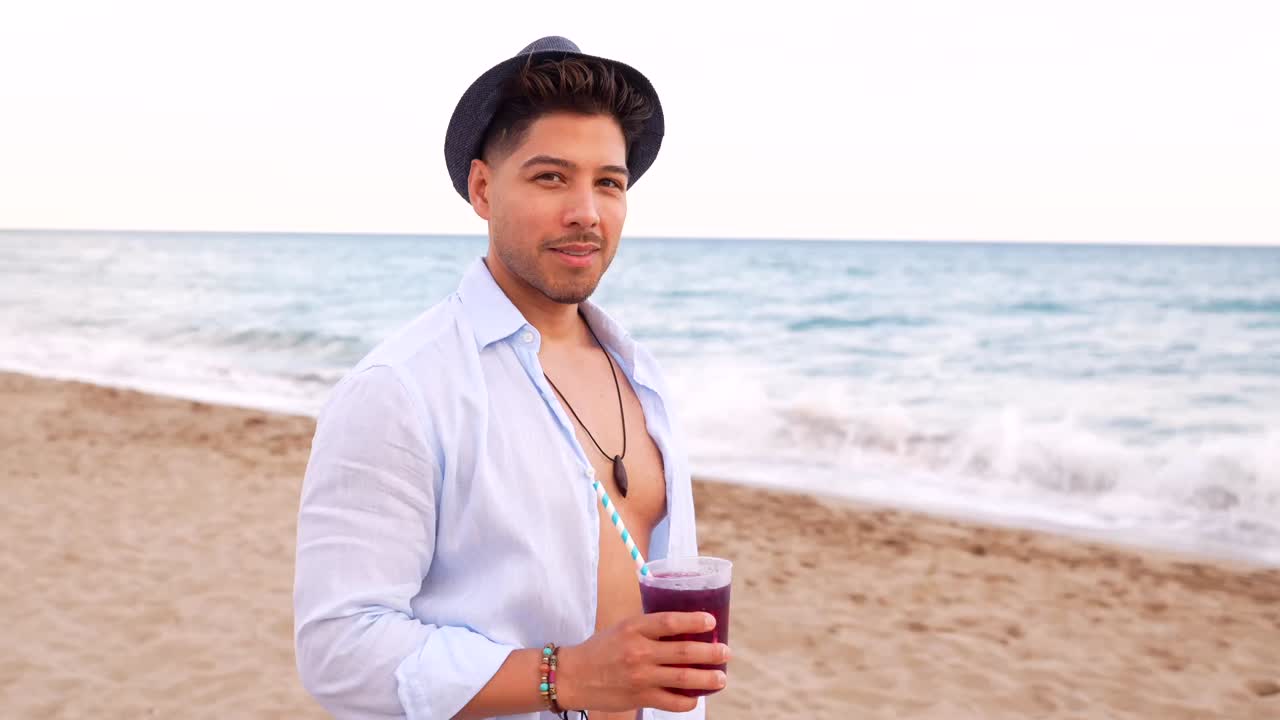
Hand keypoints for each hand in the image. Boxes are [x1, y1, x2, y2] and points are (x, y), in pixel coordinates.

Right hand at [555, 612, 730, 713]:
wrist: (573, 676)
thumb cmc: (600, 649)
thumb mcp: (623, 628)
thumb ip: (649, 628)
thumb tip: (683, 627)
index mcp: (634, 629)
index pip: (670, 621)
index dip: (695, 621)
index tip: (711, 622)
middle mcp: (639, 652)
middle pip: (684, 652)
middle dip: (711, 653)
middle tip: (726, 652)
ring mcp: (640, 677)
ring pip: (684, 679)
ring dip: (708, 678)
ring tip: (721, 677)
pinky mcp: (639, 698)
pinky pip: (672, 702)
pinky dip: (689, 701)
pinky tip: (697, 697)